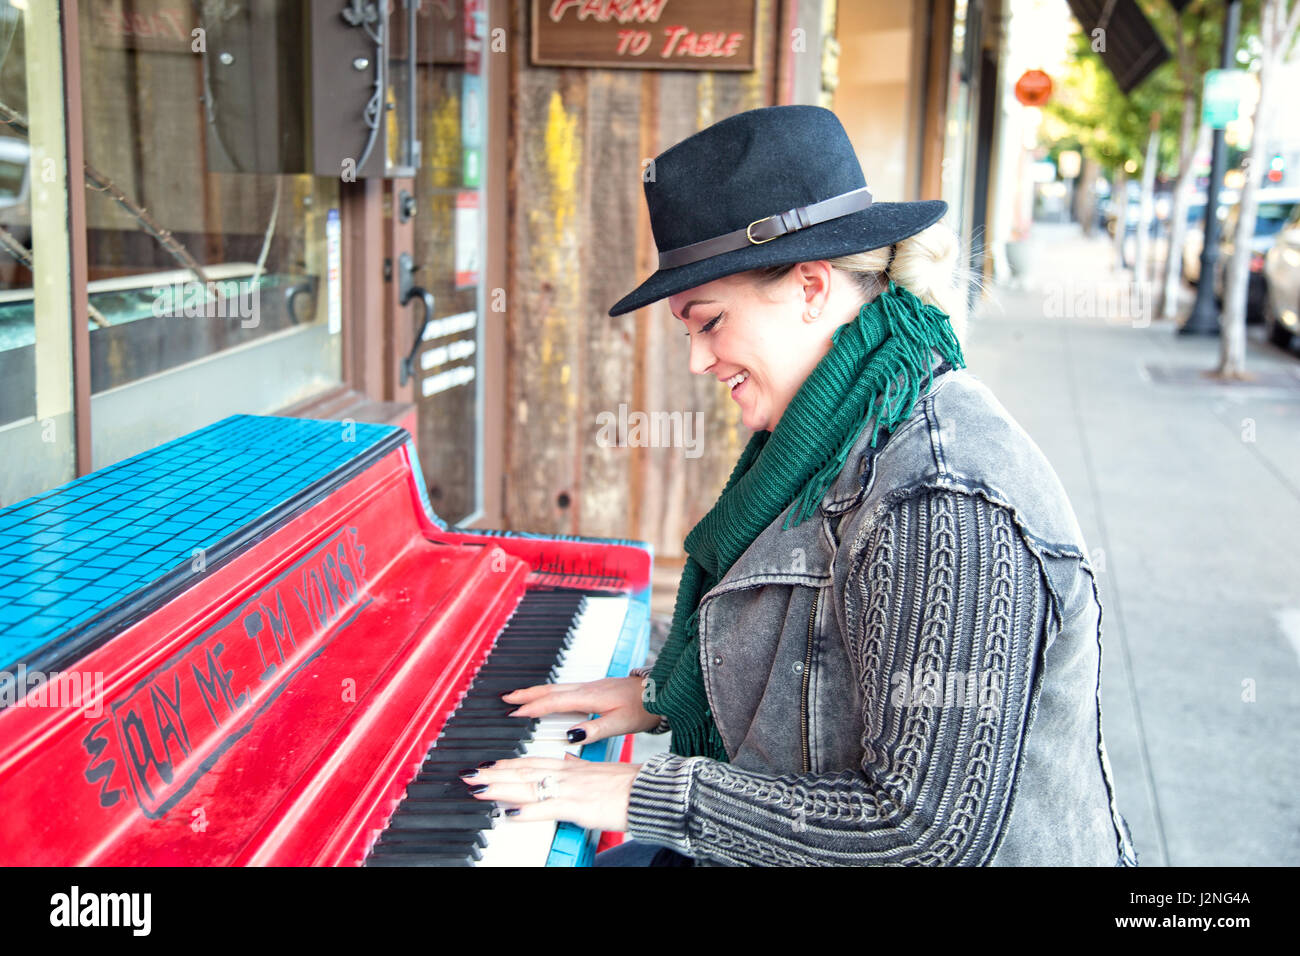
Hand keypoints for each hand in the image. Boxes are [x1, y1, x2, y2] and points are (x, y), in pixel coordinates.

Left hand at [461, 757, 640, 831]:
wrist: (648, 789)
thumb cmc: (628, 783)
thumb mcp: (598, 768)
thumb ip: (579, 764)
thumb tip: (568, 758)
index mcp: (571, 766)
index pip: (532, 761)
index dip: (508, 763)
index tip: (488, 764)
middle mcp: (567, 773)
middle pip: (523, 771)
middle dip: (494, 773)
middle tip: (470, 774)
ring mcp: (571, 789)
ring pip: (529, 786)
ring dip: (501, 788)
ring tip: (479, 789)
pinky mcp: (578, 806)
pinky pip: (548, 808)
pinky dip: (528, 811)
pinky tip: (510, 815)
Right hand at [502, 676, 660, 742]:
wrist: (660, 692)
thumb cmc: (643, 708)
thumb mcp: (620, 723)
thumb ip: (594, 730)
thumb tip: (570, 735)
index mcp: (589, 697)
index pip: (554, 703)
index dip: (533, 708)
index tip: (514, 714)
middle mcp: (587, 688)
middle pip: (550, 690)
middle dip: (527, 694)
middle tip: (506, 698)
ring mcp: (591, 687)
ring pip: (557, 688)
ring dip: (536, 692)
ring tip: (519, 696)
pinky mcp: (596, 688)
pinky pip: (565, 689)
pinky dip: (550, 692)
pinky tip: (549, 697)